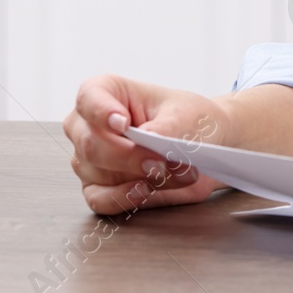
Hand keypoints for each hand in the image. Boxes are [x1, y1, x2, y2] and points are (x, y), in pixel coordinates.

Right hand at [63, 74, 230, 214]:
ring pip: (100, 173)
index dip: (101, 111)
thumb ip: (165, 128)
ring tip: (178, 173)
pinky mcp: (98, 188)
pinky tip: (146, 191)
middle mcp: (89, 126)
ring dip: (141, 177)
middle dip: (128, 156)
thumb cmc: (188, 118)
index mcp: (107, 93)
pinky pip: (99, 199)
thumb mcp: (185, 115)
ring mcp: (89, 160)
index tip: (123, 124)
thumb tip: (147, 140)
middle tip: (162, 161)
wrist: (203, 145)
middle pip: (90, 144)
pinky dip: (123, 198)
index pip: (89, 98)